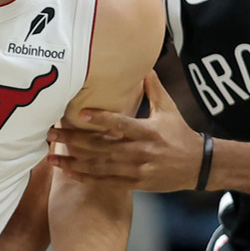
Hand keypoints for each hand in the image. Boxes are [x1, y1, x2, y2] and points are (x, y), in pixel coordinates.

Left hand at [46, 71, 200, 191]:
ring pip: (99, 167)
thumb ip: (154, 89)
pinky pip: (106, 182)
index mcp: (148, 131)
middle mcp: (140, 151)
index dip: (101, 120)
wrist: (198, 166)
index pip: (121, 124)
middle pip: (101, 147)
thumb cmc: (181, 134)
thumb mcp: (169, 109)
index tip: (80, 114)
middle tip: (51, 133)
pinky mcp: (135, 183)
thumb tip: (145, 66)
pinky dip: (86, 178)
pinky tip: (69, 173)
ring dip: (74, 162)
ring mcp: (136, 170)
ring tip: (51, 157)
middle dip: (74, 140)